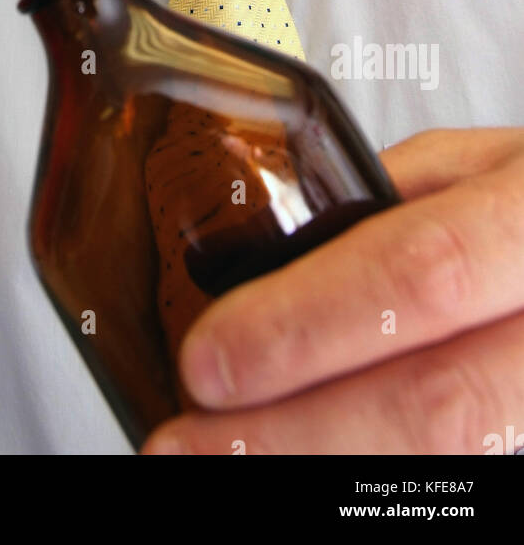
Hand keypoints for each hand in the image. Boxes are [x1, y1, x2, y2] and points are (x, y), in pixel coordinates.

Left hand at [142, 127, 523, 454]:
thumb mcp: (483, 167)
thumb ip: (388, 202)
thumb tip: (266, 265)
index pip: (421, 271)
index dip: (307, 325)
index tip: (208, 361)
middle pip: (441, 408)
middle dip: (294, 439)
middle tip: (187, 448)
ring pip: (461, 474)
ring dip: (328, 486)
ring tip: (227, 473)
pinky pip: (478, 492)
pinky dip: (388, 503)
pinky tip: (312, 483)